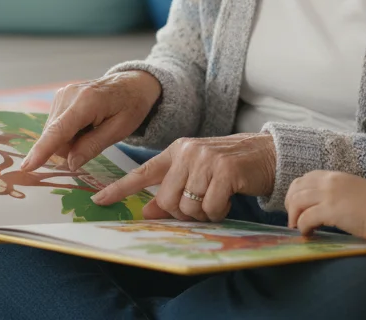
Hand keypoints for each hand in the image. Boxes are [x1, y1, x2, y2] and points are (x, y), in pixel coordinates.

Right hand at [21, 71, 161, 171]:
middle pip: (54, 136)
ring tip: (92, 129)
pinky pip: (56, 125)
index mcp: (86, 101)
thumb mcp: (120, 130)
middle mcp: (68, 95)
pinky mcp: (59, 97)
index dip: (42, 150)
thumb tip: (70, 164)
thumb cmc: (131, 106)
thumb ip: (93, 146)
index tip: (27, 167)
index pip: (59, 130)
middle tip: (95, 140)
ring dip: (69, 140)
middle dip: (69, 148)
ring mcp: (61, 94)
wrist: (132, 83)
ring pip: (53, 133)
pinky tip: (85, 125)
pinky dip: (68, 132)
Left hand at [91, 133, 276, 221]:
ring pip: (188, 207)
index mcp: (177, 151)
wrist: (267, 153)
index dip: (119, 189)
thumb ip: (172, 189)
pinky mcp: (225, 171)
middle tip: (201, 206)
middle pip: (167, 200)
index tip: (98, 201)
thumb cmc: (230, 167)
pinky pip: (210, 209)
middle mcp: (188, 152)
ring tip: (217, 200)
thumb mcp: (197, 173)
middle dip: (182, 213)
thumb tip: (147, 211)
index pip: (142, 173)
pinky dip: (219, 212)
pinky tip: (229, 199)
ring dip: (203, 214)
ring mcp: (206, 160)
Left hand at [286, 170, 365, 240]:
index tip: (297, 206)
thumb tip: (325, 205)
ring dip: (294, 216)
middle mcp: (329, 181)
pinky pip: (305, 218)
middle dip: (290, 204)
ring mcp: (328, 195)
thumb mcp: (354, 190)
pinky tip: (309, 234)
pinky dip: (302, 227)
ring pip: (297, 202)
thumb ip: (339, 192)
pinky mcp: (330, 210)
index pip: (305, 178)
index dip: (297, 192)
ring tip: (298, 228)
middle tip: (294, 219)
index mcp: (335, 176)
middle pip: (296, 188)